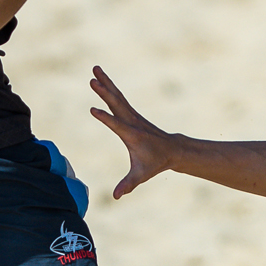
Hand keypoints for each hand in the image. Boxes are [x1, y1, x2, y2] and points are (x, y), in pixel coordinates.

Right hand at [88, 67, 180, 198]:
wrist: (172, 150)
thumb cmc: (155, 163)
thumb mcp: (141, 175)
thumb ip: (128, 184)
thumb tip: (116, 197)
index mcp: (132, 135)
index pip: (116, 125)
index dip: (105, 118)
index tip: (93, 109)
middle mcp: (132, 122)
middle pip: (116, 103)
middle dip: (105, 91)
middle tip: (92, 78)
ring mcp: (132, 115)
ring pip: (117, 96)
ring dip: (106, 82)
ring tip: (95, 69)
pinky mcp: (131, 113)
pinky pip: (119, 98)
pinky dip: (110, 87)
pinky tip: (102, 79)